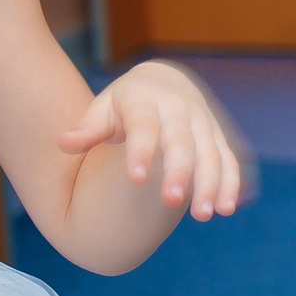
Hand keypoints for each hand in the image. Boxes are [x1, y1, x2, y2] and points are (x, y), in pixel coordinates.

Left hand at [58, 61, 247, 222]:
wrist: (165, 80)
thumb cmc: (124, 104)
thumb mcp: (103, 109)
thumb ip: (88, 128)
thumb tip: (64, 143)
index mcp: (146, 102)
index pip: (144, 126)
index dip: (141, 150)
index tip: (135, 179)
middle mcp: (180, 111)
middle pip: (182, 142)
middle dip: (180, 172)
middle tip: (170, 203)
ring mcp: (203, 123)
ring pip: (211, 153)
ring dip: (211, 183)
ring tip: (204, 215)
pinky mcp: (218, 137)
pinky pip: (229, 159)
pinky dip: (231, 182)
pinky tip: (228, 208)